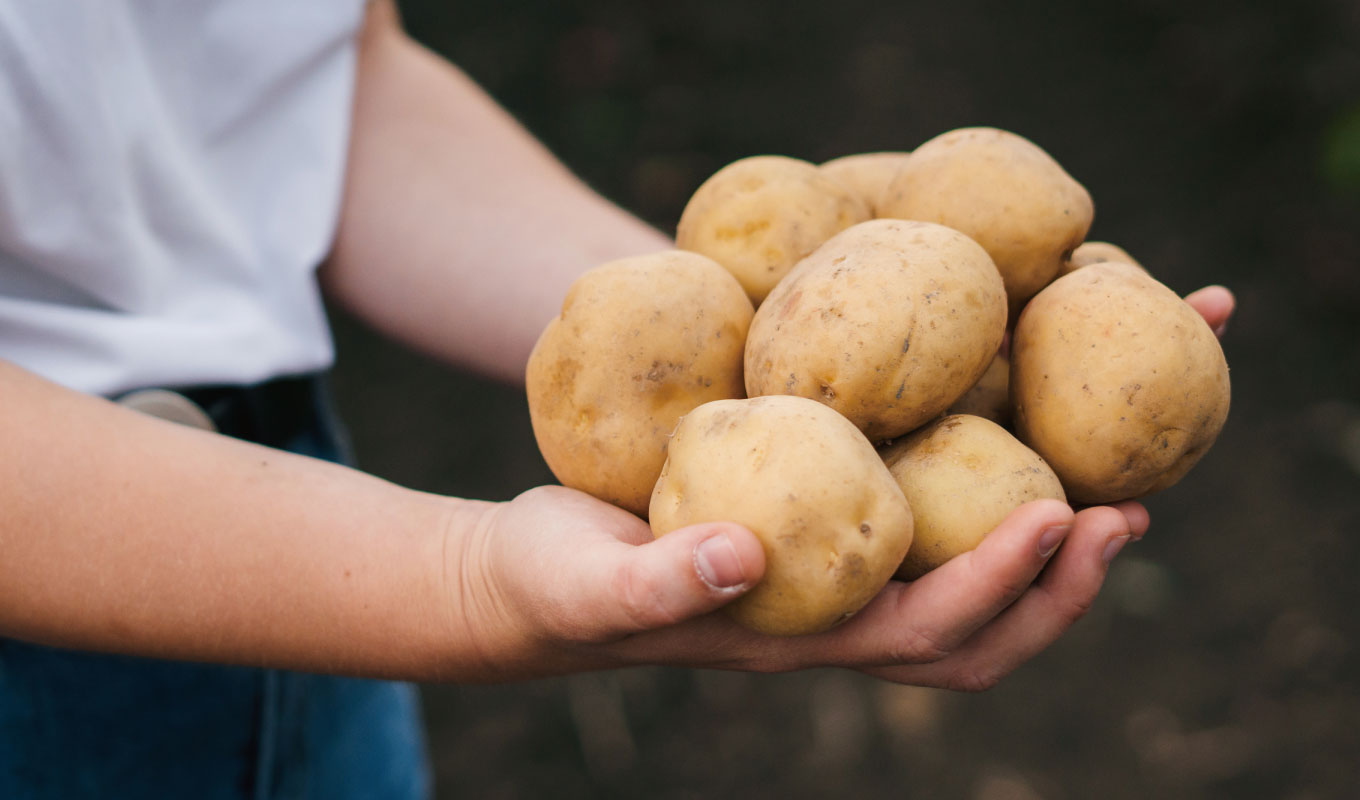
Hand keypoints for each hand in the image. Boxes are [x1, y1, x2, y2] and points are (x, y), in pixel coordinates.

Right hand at [448, 286, 1234, 686]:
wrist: (534, 582)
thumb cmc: (556, 584)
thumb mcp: (592, 581)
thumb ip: (659, 581)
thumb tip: (746, 552)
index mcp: (797, 639)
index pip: (925, 631)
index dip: (999, 582)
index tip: (1058, 513)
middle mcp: (831, 620)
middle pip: (977, 633)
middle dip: (1059, 586)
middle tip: (1127, 514)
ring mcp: (827, 584)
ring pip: (961, 587)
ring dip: (1041, 552)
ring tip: (1105, 490)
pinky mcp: (814, 535)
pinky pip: (916, 527)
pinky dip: (980, 499)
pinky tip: (997, 437)